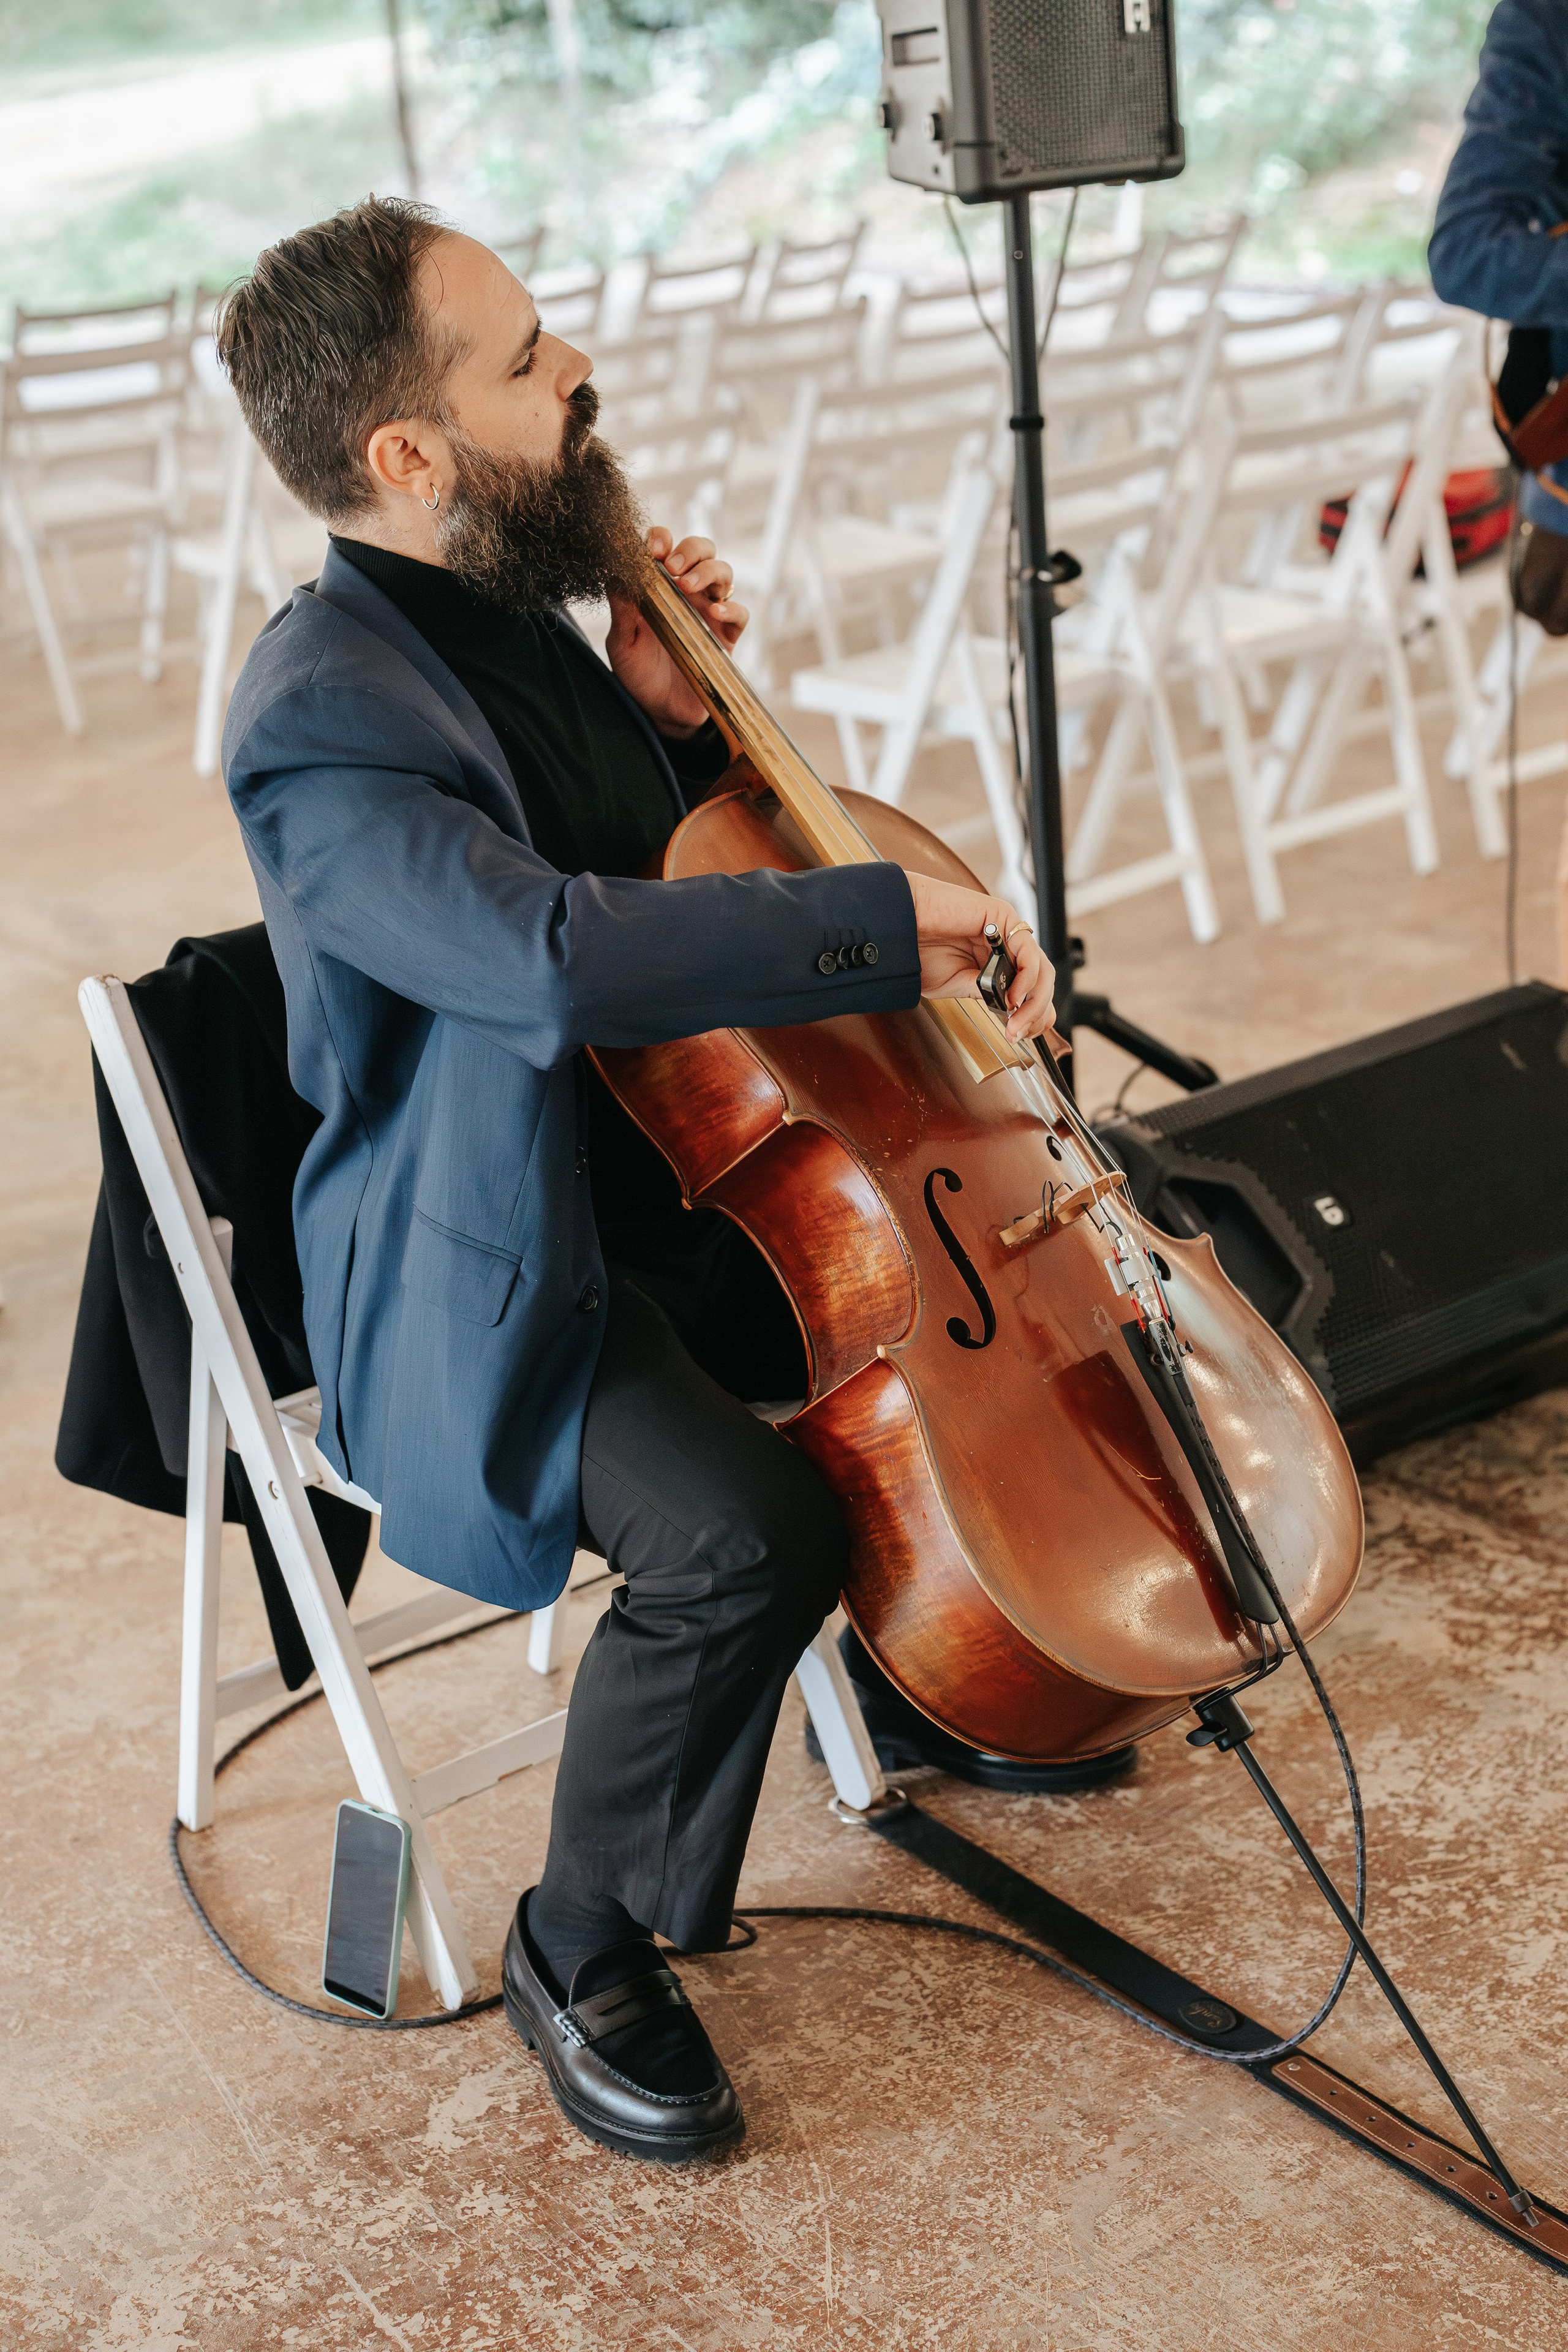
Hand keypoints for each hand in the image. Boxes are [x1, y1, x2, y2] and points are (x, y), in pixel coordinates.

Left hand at [605, 526, 747, 738]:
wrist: (660, 712)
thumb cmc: (638, 672)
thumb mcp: (622, 642)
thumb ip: (621, 609)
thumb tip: (615, 573)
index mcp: (660, 585)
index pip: (666, 546)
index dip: (662, 539)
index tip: (652, 550)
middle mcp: (688, 591)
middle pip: (702, 550)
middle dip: (690, 550)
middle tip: (673, 567)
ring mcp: (710, 611)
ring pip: (724, 572)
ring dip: (708, 572)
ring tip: (688, 587)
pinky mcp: (728, 636)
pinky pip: (740, 613)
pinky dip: (731, 609)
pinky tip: (715, 615)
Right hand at [904, 870, 1056, 1042]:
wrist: (898, 928)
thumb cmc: (919, 951)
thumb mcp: (958, 985)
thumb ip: (987, 992)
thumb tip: (1014, 1010)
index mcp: (996, 962)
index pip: (1031, 990)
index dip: (1034, 1015)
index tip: (1022, 1035)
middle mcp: (1006, 946)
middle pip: (1041, 982)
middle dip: (1036, 1013)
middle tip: (1019, 1033)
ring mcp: (1007, 932)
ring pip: (1041, 969)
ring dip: (1034, 1001)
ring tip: (1016, 1021)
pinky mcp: (1003, 916)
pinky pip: (1028, 951)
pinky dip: (1026, 978)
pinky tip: (1012, 996)